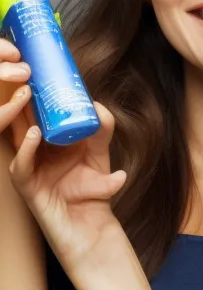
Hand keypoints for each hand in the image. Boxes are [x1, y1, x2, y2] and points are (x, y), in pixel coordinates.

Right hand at [1, 38, 126, 276]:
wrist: (93, 224)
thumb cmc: (92, 186)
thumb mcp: (100, 151)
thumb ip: (102, 129)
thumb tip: (98, 108)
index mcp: (47, 139)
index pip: (33, 110)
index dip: (32, 89)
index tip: (39, 65)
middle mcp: (33, 150)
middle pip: (19, 118)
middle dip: (18, 95)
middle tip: (25, 70)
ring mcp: (29, 167)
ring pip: (14, 137)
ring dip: (17, 115)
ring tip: (26, 93)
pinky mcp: (29, 187)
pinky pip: (22, 165)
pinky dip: (27, 149)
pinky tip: (34, 135)